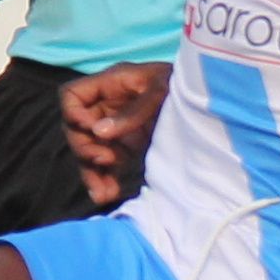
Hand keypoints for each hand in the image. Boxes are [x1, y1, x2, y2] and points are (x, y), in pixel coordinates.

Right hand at [59, 60, 172, 206]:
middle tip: (104, 161)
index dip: (74, 114)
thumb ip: (132, 111)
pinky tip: (108, 194)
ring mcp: (115, 128)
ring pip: (90, 151)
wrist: (208, 102)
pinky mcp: (127, 147)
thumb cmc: (185, 85)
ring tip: (103, 194)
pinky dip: (106, 179)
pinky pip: (108, 165)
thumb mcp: (161, 91)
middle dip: (85, 149)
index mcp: (111, 84)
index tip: (91, 130)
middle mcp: (107, 107)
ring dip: (92, 173)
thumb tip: (99, 133)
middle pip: (77, 129)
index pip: (72, 96)